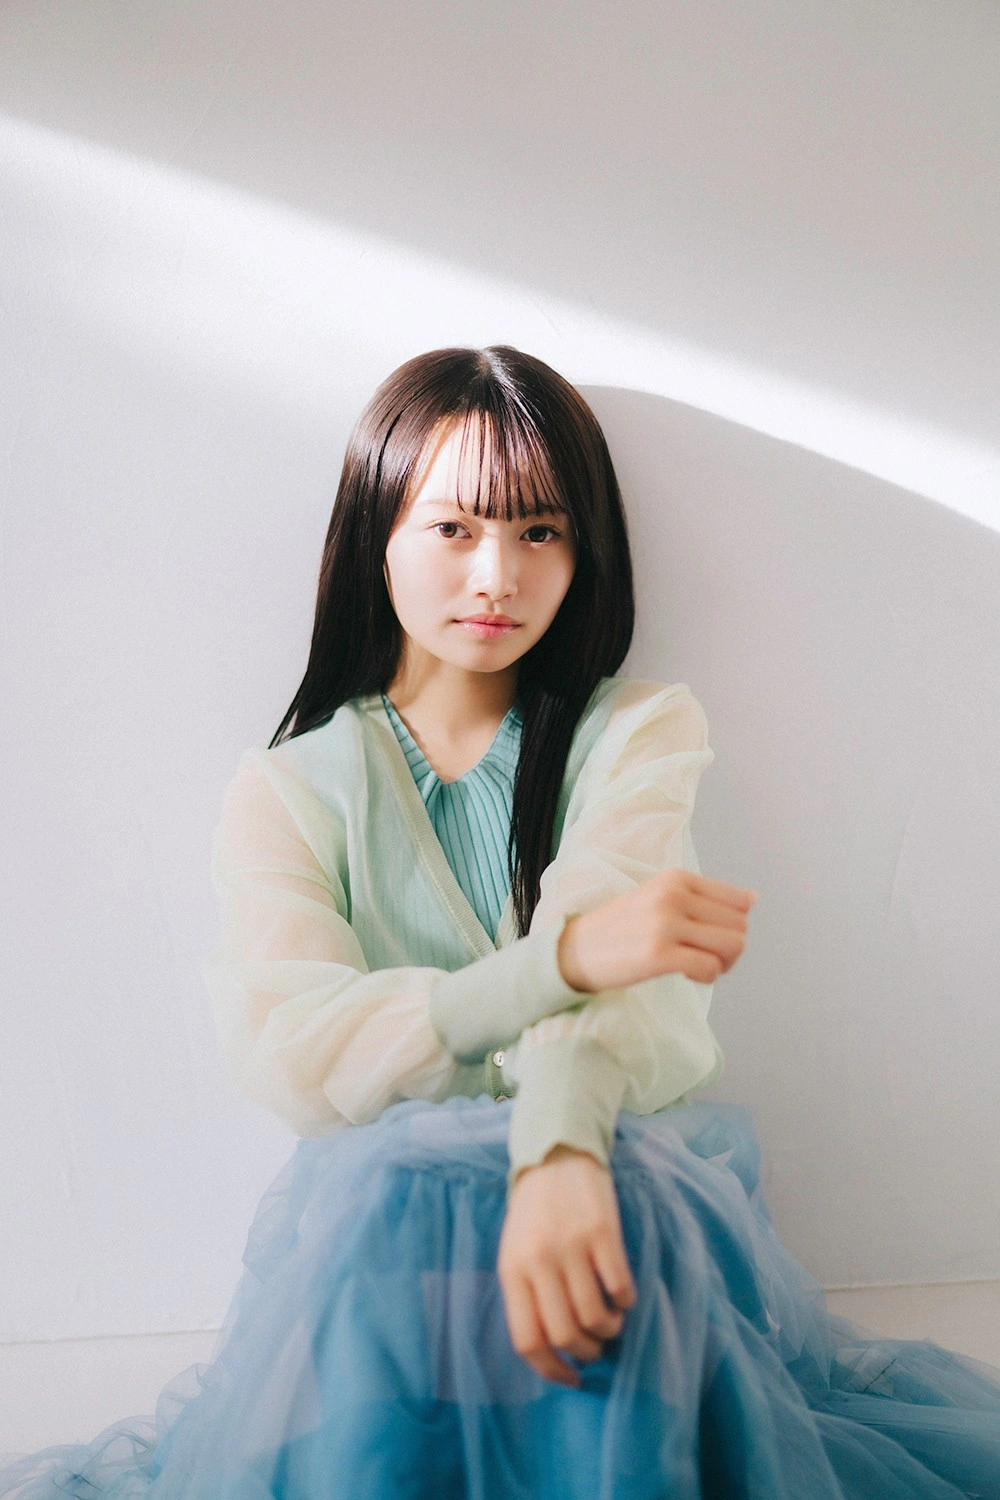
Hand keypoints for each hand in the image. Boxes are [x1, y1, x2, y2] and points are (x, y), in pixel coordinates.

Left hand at [497, 1145, 636, 1387]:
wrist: (556, 1155)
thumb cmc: (535, 1213)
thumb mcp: (516, 1252)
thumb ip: (528, 1295)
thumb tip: (553, 1350)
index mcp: (512, 1270)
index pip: (527, 1341)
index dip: (552, 1371)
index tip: (572, 1378)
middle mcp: (539, 1261)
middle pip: (566, 1335)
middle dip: (587, 1352)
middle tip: (595, 1345)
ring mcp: (571, 1245)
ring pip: (595, 1317)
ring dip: (609, 1330)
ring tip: (611, 1321)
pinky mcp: (603, 1231)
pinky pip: (620, 1287)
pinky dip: (626, 1302)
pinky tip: (623, 1295)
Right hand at [557, 869, 756, 993]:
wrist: (574, 951)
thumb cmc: (621, 928)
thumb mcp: (658, 897)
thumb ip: (701, 897)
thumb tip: (752, 900)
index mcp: (676, 879)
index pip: (740, 902)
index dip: (735, 926)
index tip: (712, 938)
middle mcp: (673, 895)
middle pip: (740, 926)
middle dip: (731, 948)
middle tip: (706, 958)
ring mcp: (665, 924)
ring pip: (733, 946)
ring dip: (723, 963)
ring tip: (698, 966)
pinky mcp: (658, 954)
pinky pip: (710, 968)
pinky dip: (706, 976)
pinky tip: (686, 974)